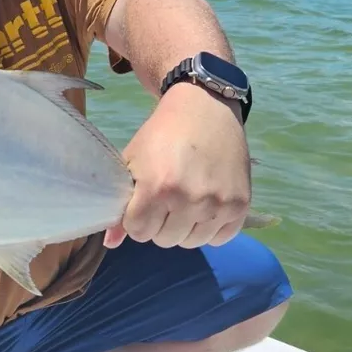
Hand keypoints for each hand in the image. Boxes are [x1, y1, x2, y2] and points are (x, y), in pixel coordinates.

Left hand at [103, 82, 250, 249]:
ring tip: (184, 202)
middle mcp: (189, 200)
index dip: (136, 219)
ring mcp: (218, 204)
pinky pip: (220, 239)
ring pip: (191, 242)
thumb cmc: (161, 135)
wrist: (205, 109)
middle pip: (164, 240)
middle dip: (159, 224)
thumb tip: (110, 243)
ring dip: (184, 228)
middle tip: (164, 199)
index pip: (138, 232)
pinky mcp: (240, 205)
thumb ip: (121, 204)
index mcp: (157, 188)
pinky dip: (210, 229)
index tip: (142, 203)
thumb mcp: (132, 163)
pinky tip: (205, 206)